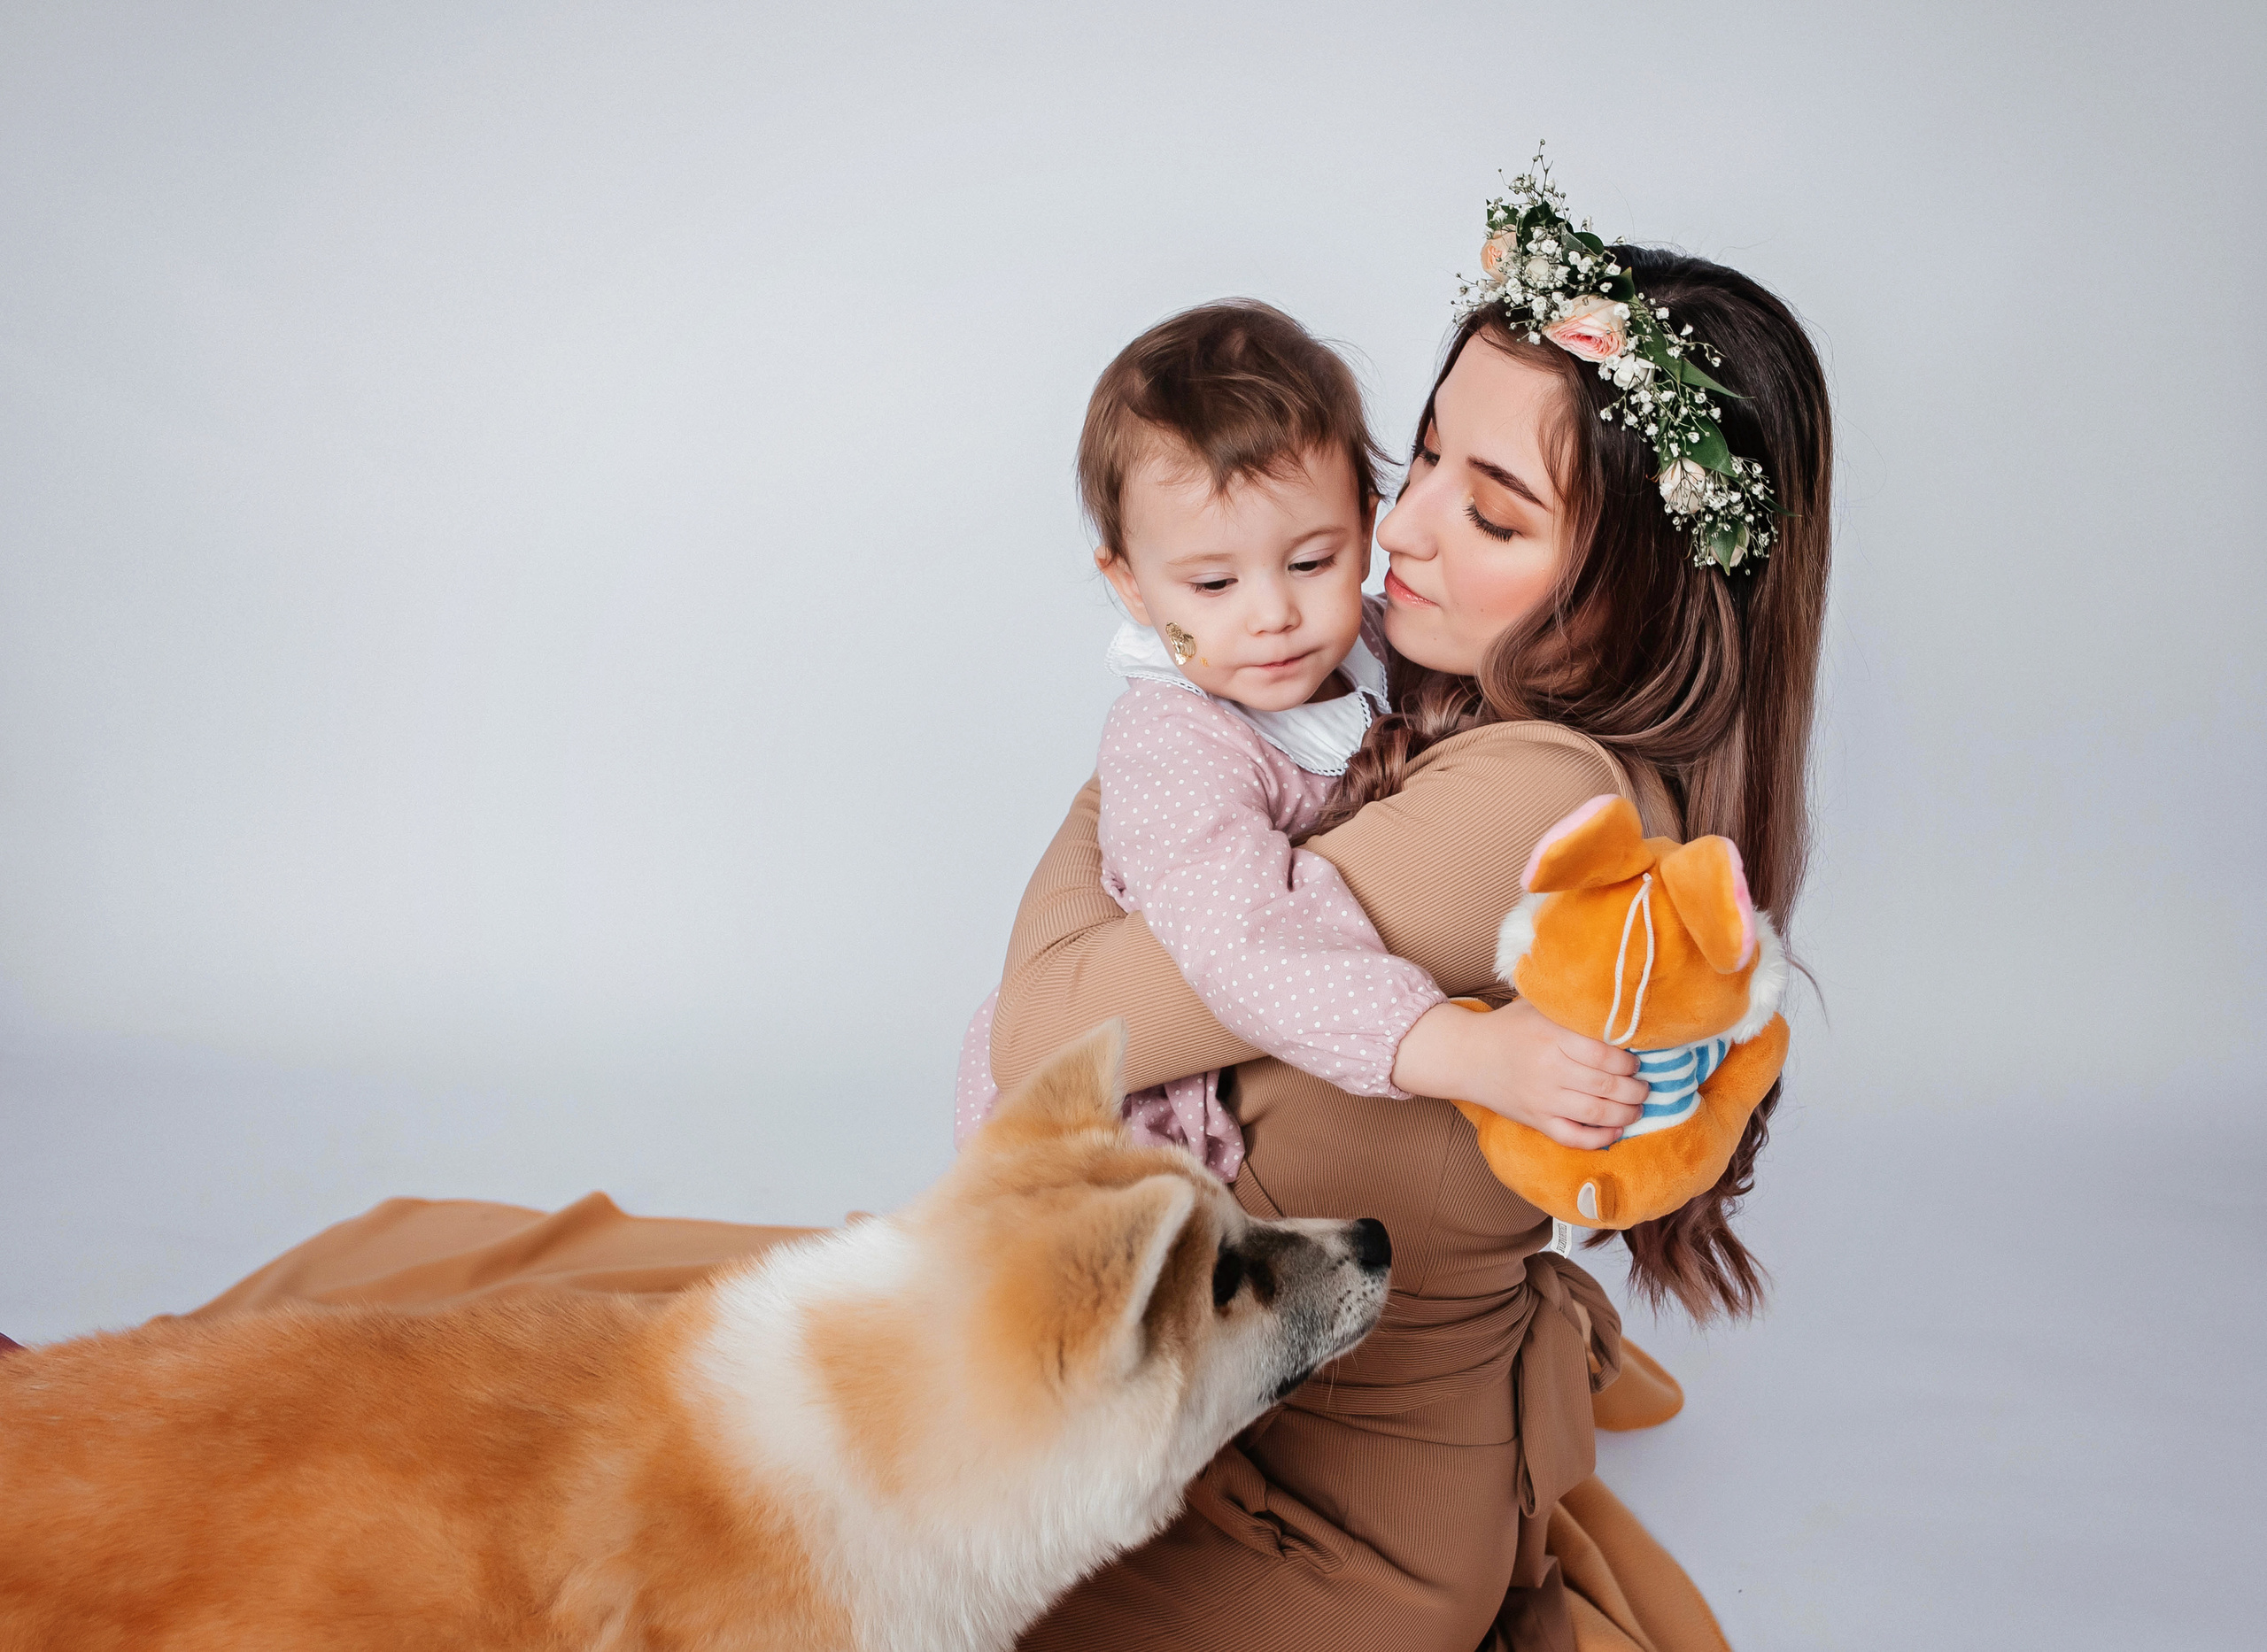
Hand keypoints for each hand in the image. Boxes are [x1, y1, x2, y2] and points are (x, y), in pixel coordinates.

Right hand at [1391, 1000, 1646, 1149]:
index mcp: (1552, 1037)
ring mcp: (1542, 1099)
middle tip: (1644, 1085)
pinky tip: (1615, 1131)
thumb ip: (1572, 1008)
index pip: (1605, 1055)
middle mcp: (1549, 1070)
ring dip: (1627, 1113)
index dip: (1630, 1061)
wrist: (1466, 1056)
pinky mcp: (1535, 1120)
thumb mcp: (1537, 1007)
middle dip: (1635, 1089)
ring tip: (1637, 1107)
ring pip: (1596, 1113)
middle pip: (1607, 1085)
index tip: (1637, 1059)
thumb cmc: (1508, 1028)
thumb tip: (1617, 1010)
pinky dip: (1599, 1139)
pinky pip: (1573, 1137)